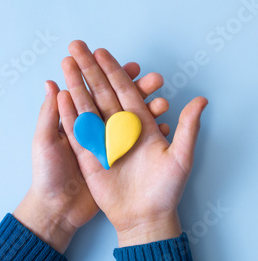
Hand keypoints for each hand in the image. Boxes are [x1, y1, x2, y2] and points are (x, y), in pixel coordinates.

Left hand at [14, 60, 166, 252]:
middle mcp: (100, 126)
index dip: (111, 75)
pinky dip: (153, 131)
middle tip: (156, 78)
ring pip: (135, 118)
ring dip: (150, 107)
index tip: (131, 67)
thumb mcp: (44, 142)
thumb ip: (49, 114)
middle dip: (139, 87)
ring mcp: (113, 142)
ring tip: (163, 102)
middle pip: (122, 100)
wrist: (58, 211)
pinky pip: (140, 142)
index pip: (99, 90)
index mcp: (83, 119)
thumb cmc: (47, 175)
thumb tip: (50, 82)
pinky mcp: (121, 158)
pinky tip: (165, 123)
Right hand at [57, 40, 207, 247]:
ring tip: (66, 63)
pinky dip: (69, 113)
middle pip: (101, 90)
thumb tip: (202, 100)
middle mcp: (118, 125)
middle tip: (77, 46)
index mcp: (138, 121)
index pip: (123, 88)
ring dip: (76, 84)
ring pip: (87, 105)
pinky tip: (61, 95)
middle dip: (89, 68)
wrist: (146, 217)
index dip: (112, 69)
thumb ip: (188, 128)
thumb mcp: (180, 158)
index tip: (101, 51)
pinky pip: (78, 130)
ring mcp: (102, 138)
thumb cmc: (166, 189)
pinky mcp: (89, 154)